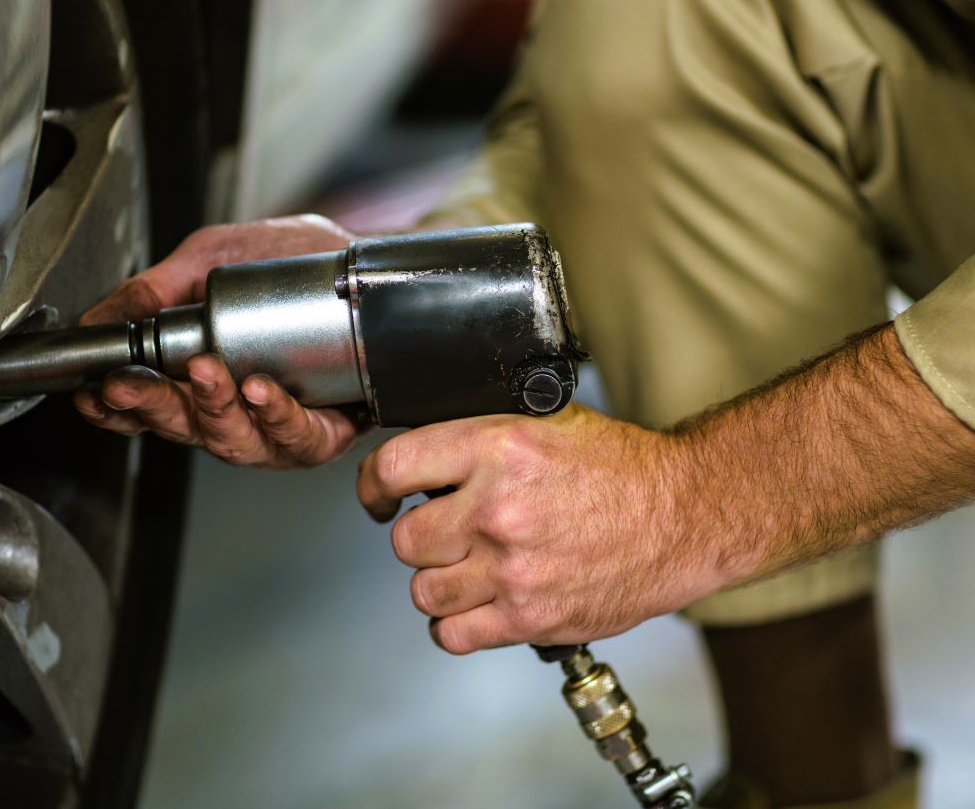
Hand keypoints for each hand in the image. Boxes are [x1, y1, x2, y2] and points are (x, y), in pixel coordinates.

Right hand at [73, 214, 365, 468]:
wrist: (367, 263)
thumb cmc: (296, 263)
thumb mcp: (214, 258)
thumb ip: (156, 288)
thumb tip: (98, 318)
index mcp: (200, 376)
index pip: (147, 406)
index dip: (117, 406)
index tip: (97, 392)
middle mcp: (235, 411)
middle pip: (182, 427)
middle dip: (152, 405)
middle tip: (131, 382)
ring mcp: (276, 428)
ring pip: (233, 440)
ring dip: (213, 407)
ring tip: (206, 372)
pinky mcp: (322, 434)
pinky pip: (295, 439)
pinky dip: (275, 415)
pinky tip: (260, 388)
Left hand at [355, 405, 722, 653]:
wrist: (683, 515)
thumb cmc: (621, 469)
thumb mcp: (544, 423)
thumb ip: (479, 438)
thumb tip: (421, 460)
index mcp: (497, 449)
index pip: (393, 468)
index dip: (374, 486)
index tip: (377, 497)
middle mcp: (498, 509)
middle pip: (404, 540)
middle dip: (420, 536)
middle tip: (446, 531)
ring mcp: (512, 569)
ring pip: (423, 591)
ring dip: (439, 580)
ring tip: (467, 567)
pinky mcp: (530, 618)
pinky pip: (454, 635)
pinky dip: (457, 624)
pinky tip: (477, 605)